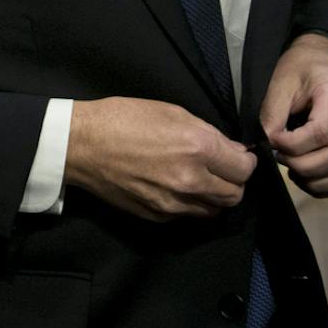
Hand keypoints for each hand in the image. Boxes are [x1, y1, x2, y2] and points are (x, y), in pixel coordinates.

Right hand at [65, 96, 257, 220]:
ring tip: (202, 180)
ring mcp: (173, 203)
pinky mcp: (157, 216)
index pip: (244, 168)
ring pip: (214, 211)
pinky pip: (188, 216)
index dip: (245, 161)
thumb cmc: (123, 119)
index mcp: (197, 147)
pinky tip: (178, 188)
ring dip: (215, 196)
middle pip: (235, 195)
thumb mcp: (171, 111)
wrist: (81, 145)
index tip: (239, 156)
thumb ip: (207, 133)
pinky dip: (191, 204)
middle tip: (223, 169)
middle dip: (234, 182)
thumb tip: (230, 150)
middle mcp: (191, 180)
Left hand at [263, 33, 327, 195]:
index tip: (273, 141)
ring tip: (291, 168)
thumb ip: (272, 115)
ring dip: (314, 180)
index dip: (292, 145)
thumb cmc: (298, 69)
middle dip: (302, 166)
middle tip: (279, 157)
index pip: (321, 133)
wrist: (321, 60)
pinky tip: (304, 176)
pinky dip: (326, 186)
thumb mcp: (279, 83)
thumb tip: (271, 145)